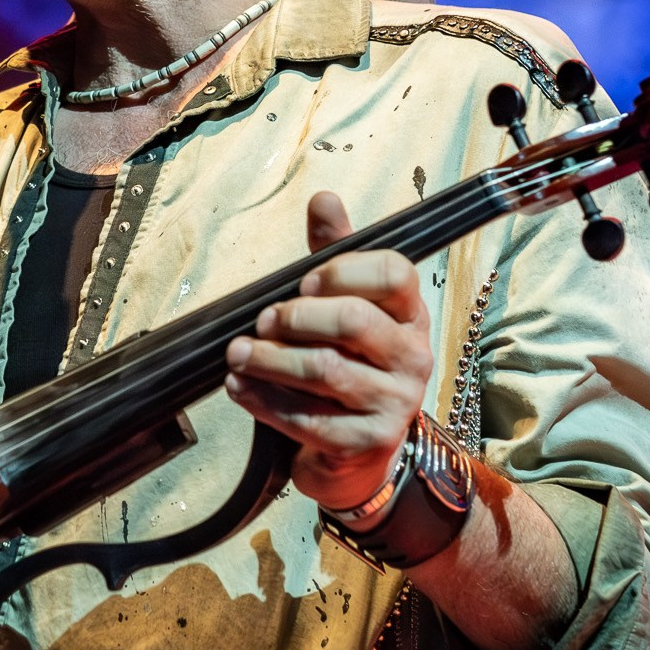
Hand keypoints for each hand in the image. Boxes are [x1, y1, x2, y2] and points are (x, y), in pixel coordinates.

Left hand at [225, 191, 432, 512]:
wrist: (356, 451)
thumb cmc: (346, 363)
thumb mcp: (344, 306)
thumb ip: (334, 254)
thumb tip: (324, 198)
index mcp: (409, 314)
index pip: (394, 273)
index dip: (341, 271)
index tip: (301, 282)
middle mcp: (413, 356)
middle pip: (353, 320)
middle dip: (294, 317)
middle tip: (261, 322)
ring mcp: (395, 403)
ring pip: (325, 371)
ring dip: (269, 359)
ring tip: (236, 353)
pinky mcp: (367, 443)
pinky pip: (308, 419)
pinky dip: (263, 400)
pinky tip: (238, 387)